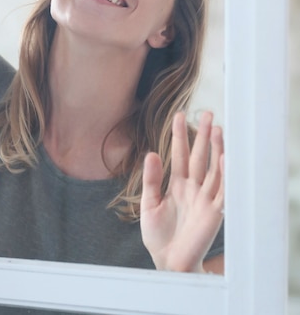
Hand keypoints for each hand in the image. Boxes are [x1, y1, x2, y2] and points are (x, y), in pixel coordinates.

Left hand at [140, 111, 223, 272]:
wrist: (167, 262)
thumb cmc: (158, 235)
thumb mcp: (148, 204)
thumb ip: (151, 179)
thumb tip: (151, 153)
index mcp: (176, 184)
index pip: (180, 154)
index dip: (179, 135)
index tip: (178, 115)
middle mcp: (193, 187)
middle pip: (200, 156)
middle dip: (203, 135)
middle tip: (207, 113)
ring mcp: (204, 198)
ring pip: (213, 168)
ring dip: (216, 149)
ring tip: (218, 129)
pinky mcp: (214, 212)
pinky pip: (222, 190)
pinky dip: (225, 175)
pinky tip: (224, 158)